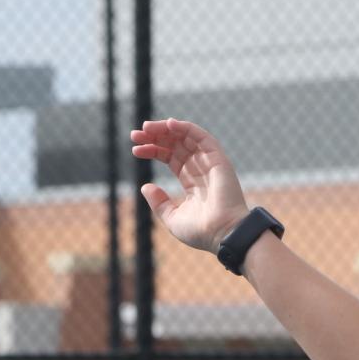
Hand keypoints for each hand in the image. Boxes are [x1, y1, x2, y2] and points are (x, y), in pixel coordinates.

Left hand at [130, 118, 249, 252]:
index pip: (170, 157)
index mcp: (191, 181)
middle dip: (155, 137)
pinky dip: (186, 128)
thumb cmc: (201, 231)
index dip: (152, 150)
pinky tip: (169, 124)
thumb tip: (145, 186)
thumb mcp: (172, 217)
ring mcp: (210, 163)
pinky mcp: (218, 160)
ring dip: (166, 129)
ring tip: (146, 127)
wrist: (223, 235)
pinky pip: (202, 137)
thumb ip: (159, 202)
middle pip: (175, 144)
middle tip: (135, 134)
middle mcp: (200, 168)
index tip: (135, 149)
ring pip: (186, 137)